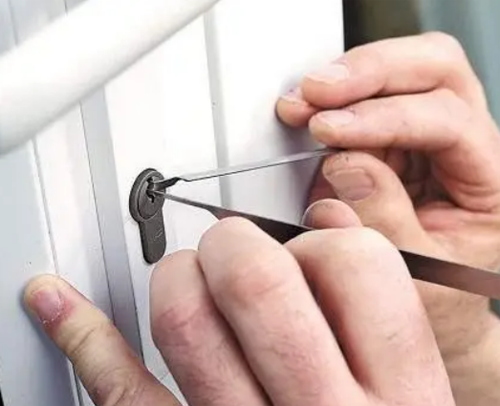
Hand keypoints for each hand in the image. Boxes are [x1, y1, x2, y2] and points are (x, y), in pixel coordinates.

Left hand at [25, 217, 454, 405]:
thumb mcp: (410, 388)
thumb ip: (375, 300)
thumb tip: (328, 219)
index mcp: (402, 393)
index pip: (356, 262)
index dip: (323, 243)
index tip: (307, 255)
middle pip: (255, 282)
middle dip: (234, 244)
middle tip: (234, 249)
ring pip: (184, 324)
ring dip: (175, 279)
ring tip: (189, 278)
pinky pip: (123, 396)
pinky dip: (87, 341)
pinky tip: (61, 306)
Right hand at [276, 32, 499, 402]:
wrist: (432, 310)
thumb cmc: (438, 299)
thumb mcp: (417, 273)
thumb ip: (386, 219)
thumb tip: (345, 164)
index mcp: (492, 180)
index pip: (448, 120)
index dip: (385, 118)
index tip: (330, 132)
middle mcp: (466, 147)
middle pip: (436, 69)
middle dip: (372, 73)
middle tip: (318, 92)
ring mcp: (426, 138)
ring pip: (402, 71)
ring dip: (348, 80)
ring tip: (301, 103)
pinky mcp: (390, 142)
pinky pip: (366, 100)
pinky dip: (332, 101)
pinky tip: (305, 112)